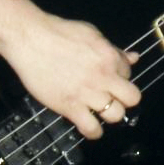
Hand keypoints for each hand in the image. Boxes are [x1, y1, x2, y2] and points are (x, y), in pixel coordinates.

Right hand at [0, 13, 140, 139]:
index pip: (128, 73)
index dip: (120, 76)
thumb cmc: (59, 33)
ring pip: (116, 115)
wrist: (31, 40)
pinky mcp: (70, 107)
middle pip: (132, 98)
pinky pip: (91, 128)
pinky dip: (93, 131)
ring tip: (100, 112)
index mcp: (110, 57)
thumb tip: (133, 57)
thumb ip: (113, 49)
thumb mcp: (93, 34)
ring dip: (110, 115)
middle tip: (114, 98)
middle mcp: (104, 77)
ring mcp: (88, 94)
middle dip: (125, 99)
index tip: (110, 78)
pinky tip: (90, 126)